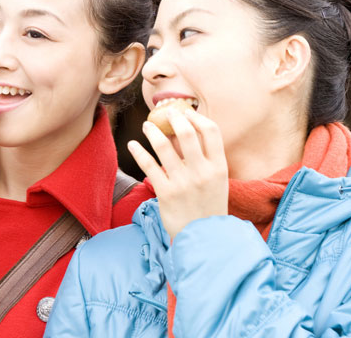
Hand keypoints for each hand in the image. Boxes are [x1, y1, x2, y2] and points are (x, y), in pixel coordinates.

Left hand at [129, 107, 227, 239]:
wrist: (203, 239)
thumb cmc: (209, 206)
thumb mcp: (217, 181)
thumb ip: (206, 159)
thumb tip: (188, 130)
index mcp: (219, 167)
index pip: (211, 131)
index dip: (197, 117)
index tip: (187, 113)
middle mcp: (202, 172)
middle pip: (186, 132)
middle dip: (173, 117)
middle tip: (166, 111)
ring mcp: (183, 182)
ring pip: (163, 145)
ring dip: (152, 131)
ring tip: (147, 125)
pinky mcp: (165, 193)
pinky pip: (148, 166)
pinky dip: (138, 152)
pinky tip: (132, 144)